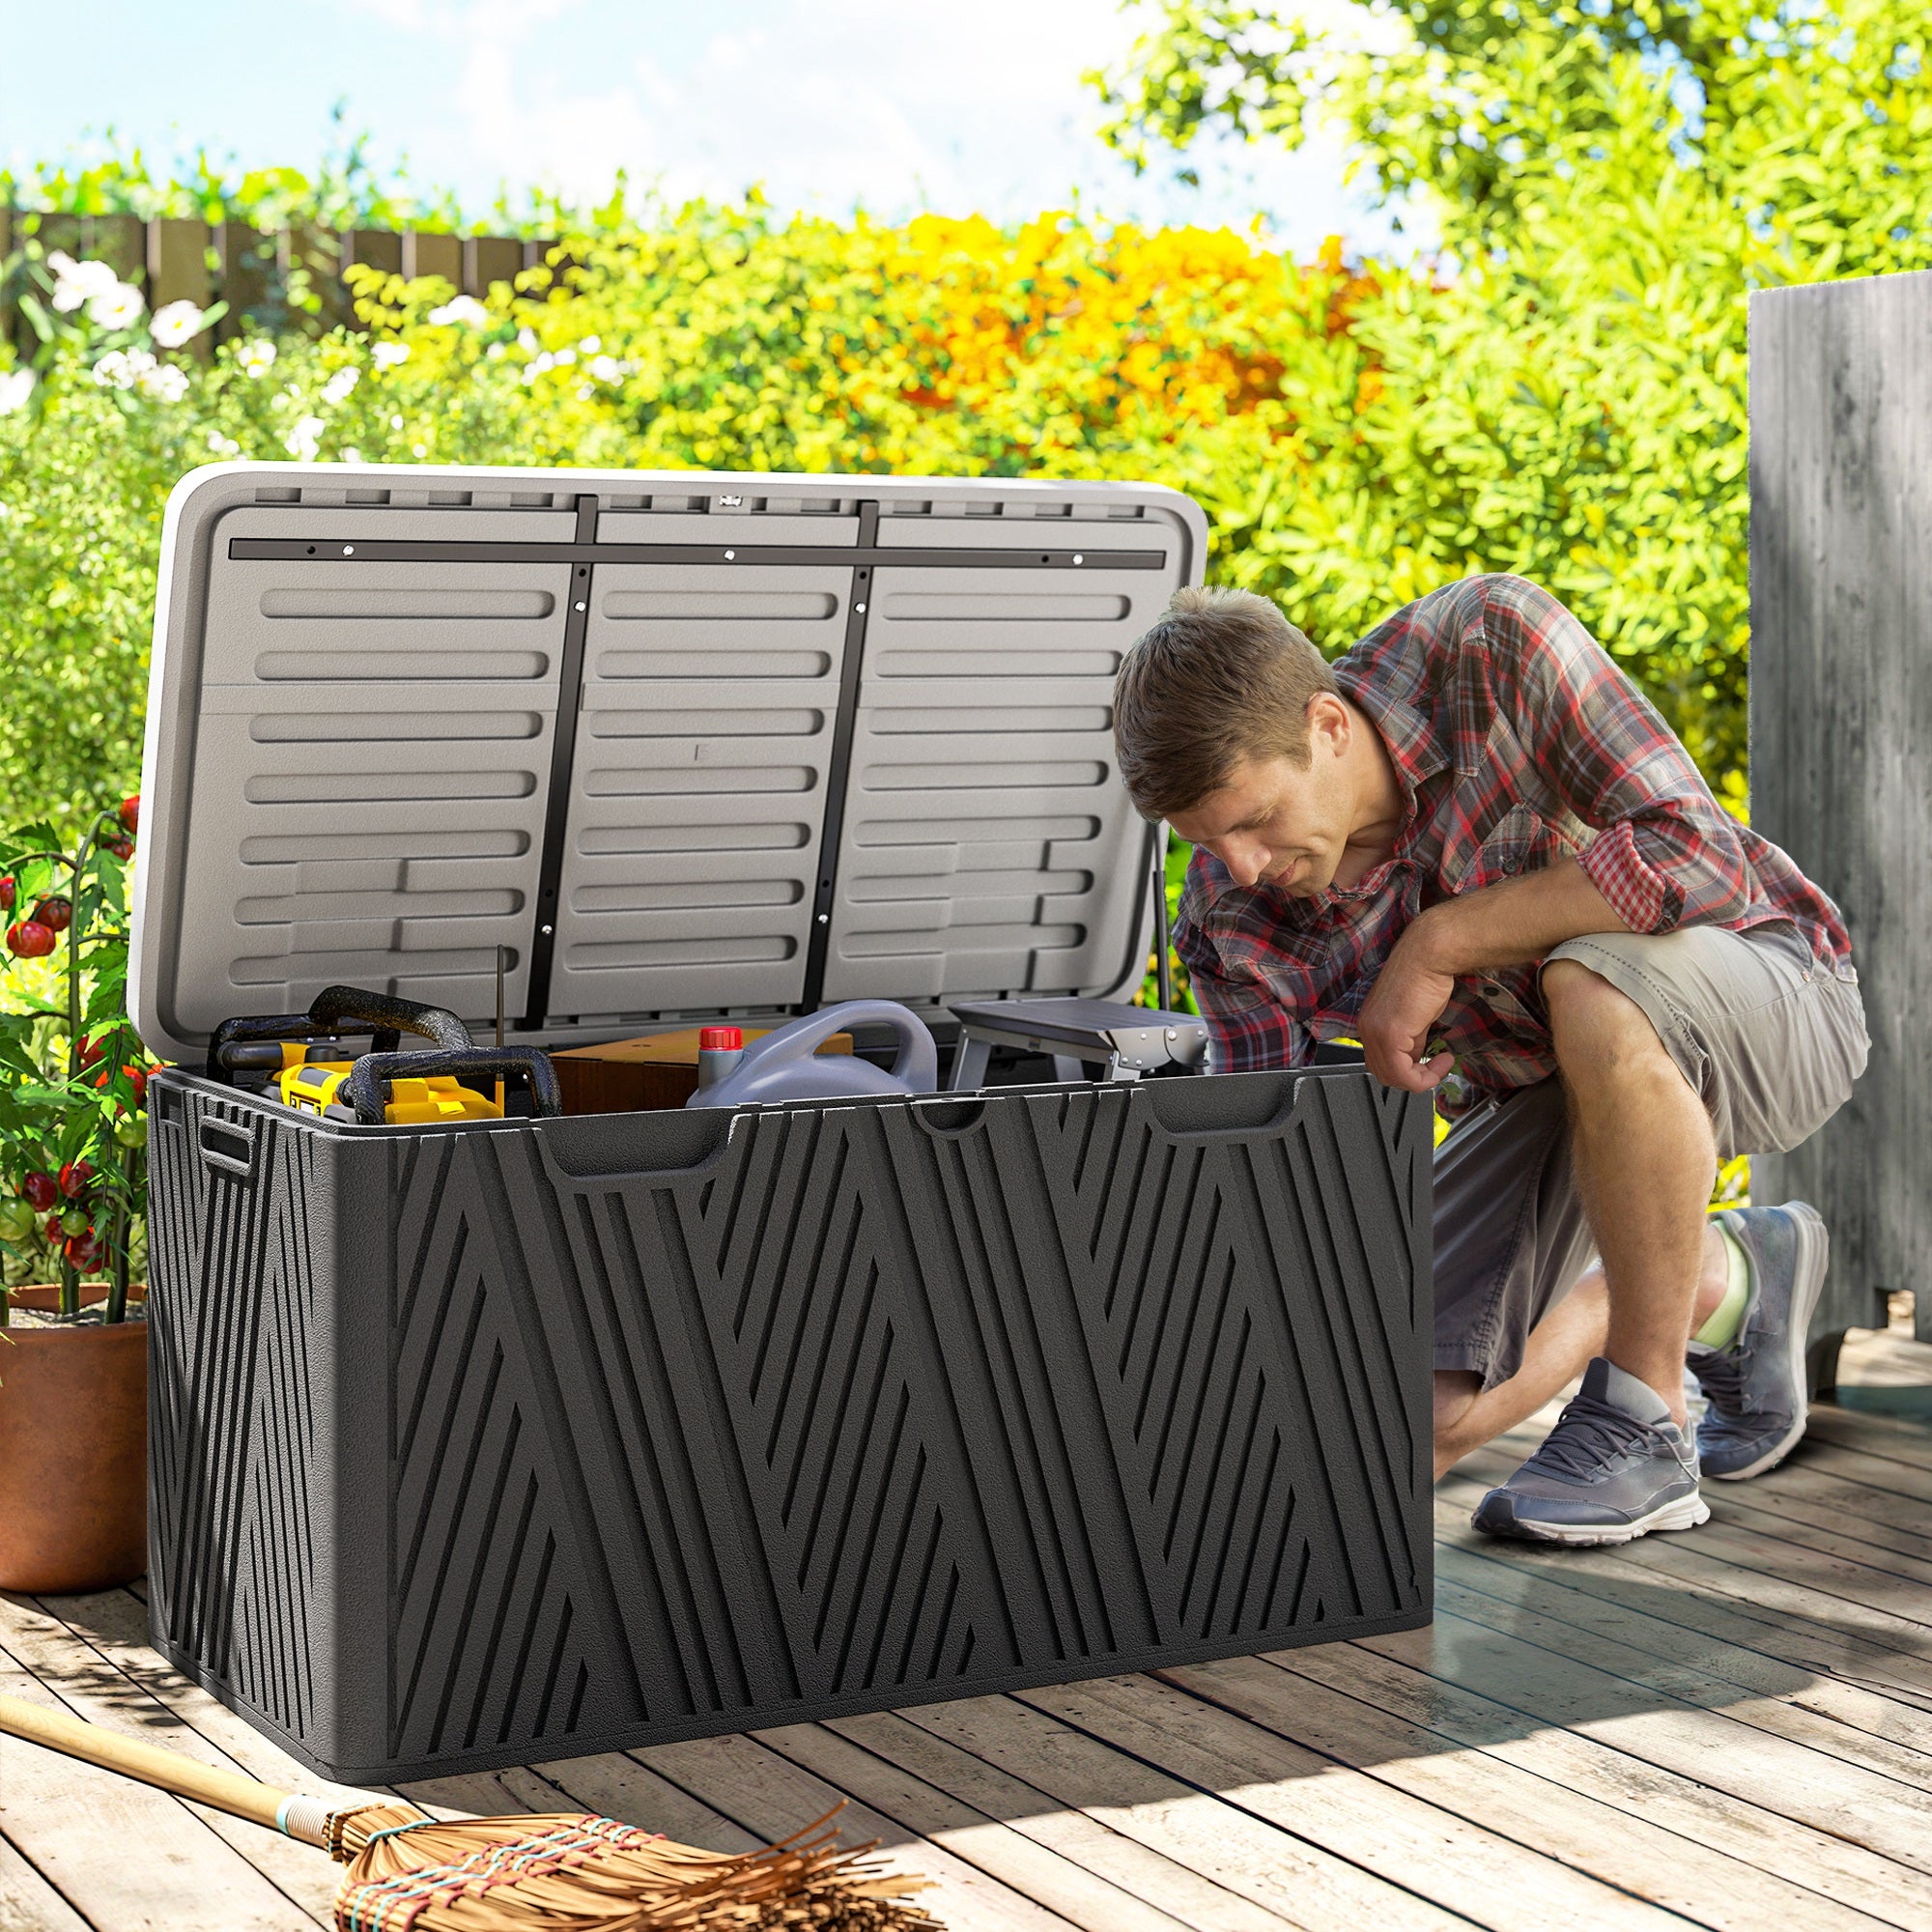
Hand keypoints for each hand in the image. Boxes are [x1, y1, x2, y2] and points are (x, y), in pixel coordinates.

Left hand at [1357, 924, 1457, 1091]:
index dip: (1407, 1071)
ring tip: (1441, 1064)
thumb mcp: (1416, 1017)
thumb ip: (1412, 1039)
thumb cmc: (1425, 976)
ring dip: (1421, 1079)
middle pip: (1384, 1074)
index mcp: (1370, 1023)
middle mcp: (1367, 1029)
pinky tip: (1442, 1061)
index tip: (1430, 1064)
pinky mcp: (1390, 1034)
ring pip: (1393, 1077)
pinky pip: (1403, 1073)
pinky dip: (1424, 1077)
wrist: (1429, 955)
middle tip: (1436, 1069)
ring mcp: (1375, 1032)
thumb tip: (1416, 1056)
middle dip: (1413, 1078)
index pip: (1380, 1063)